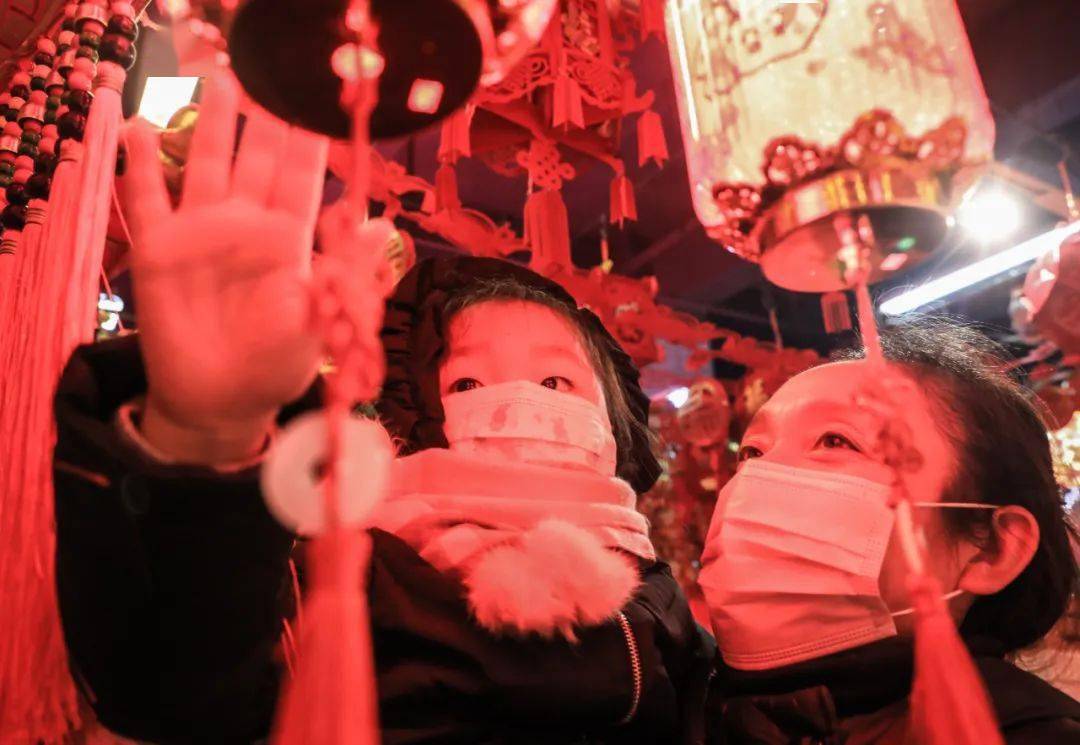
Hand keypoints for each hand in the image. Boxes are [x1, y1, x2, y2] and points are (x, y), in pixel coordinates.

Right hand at [121, 72, 328, 463]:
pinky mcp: (158, 250)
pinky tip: (139, 128)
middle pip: (256, 159)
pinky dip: (140, 165)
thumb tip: (382, 225)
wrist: (222, 401)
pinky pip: (146, 198)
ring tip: (219, 80)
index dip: (307, 142)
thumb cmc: (276, 363)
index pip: (300, 178)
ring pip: (206, 164)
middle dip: (264, 120)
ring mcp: (201, 233)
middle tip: (270, 76)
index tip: (317, 102)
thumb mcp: (321, 320)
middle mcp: (245, 225)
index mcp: (288, 239)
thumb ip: (345, 271)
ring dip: (213, 124)